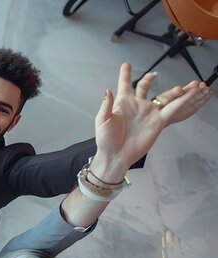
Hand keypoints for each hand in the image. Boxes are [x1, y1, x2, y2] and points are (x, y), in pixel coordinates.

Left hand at [91, 63, 210, 180]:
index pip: (124, 85)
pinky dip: (182, 101)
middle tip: (153, 74)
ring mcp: (149, 113)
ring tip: (188, 83)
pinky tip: (191, 93)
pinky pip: (172, 109)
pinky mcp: (158, 122)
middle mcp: (137, 105)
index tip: (126, 64)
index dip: (125, 74)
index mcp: (122, 103)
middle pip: (146, 87)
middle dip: (150, 79)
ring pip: (165, 97)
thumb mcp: (102, 120)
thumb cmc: (106, 139)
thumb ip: (106, 105)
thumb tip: (107, 90)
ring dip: (175, 90)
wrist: (116, 155)